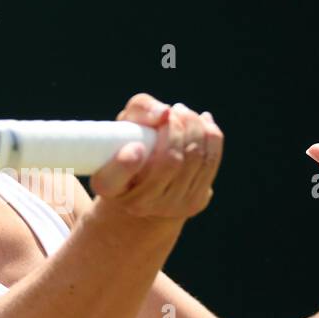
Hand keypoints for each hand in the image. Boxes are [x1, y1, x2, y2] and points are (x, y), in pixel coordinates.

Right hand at [90, 93, 222, 220]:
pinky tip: (203, 121)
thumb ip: (140, 110)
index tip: (137, 146)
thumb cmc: (133, 143)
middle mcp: (136, 204)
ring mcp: (168, 207)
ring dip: (194, 127)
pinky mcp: (194, 203)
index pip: (112, 180)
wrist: (150, 182)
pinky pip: (210, 162)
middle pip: (169, 162)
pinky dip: (210, 136)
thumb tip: (165, 112)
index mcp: (108, 185)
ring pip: (193, 159)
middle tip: (173, 110)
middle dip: (177, 128)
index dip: (125, 165)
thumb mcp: (127, 123)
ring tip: (184, 113)